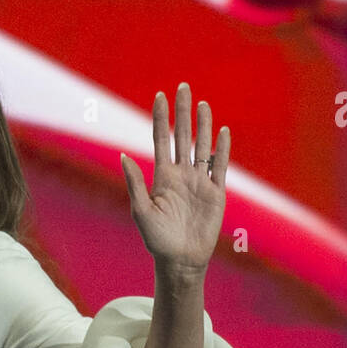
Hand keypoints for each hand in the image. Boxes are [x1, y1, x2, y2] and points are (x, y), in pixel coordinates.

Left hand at [120, 82, 229, 277]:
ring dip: (203, 126)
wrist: (180, 260)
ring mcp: (199, 182)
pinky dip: (221, 150)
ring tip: (203, 103)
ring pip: (202, 146)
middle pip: (182, 136)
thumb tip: (123, 155)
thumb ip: (135, 183)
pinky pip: (219, 167)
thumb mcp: (141, 211)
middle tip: (183, 87)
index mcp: (161, 177)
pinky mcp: (216, 193)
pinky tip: (222, 131)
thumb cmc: (156, 239)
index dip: (160, 118)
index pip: (161, 140)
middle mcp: (181, 175)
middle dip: (182, 113)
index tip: (159, 96)